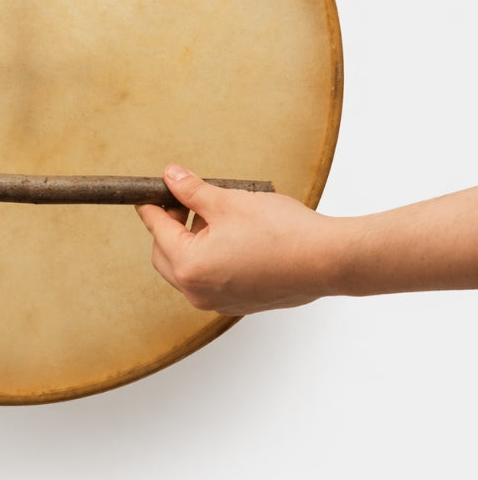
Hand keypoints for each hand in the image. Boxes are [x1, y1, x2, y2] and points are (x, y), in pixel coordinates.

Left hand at [137, 164, 339, 314]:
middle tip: (185, 200)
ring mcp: (219, 302)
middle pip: (165, 253)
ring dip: (191, 241)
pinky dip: (210, 257)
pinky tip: (230, 235)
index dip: (152, 205)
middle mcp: (198, 292)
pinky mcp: (239, 303)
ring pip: (188, 267)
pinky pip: (210, 279)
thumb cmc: (280, 231)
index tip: (149, 191)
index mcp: (189, 266)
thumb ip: (192, 191)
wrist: (329, 260)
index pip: (156, 229)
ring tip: (214, 214)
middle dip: (170, 225)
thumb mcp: (227, 201)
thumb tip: (170, 176)